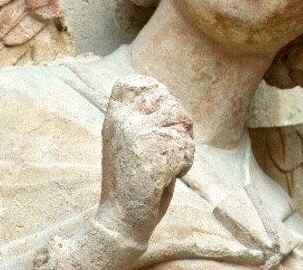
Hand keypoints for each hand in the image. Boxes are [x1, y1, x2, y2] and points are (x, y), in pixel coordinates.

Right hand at [96, 75, 194, 243]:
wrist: (120, 220)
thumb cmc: (130, 181)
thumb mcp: (125, 141)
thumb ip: (138, 117)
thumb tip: (162, 93)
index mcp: (114, 117)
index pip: (134, 82)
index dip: (154, 92)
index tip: (158, 116)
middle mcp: (124, 121)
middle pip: (170, 104)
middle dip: (178, 127)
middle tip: (163, 152)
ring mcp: (138, 136)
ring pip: (183, 126)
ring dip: (181, 148)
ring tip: (162, 166)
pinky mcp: (155, 154)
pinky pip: (188, 150)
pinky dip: (184, 166)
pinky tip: (165, 178)